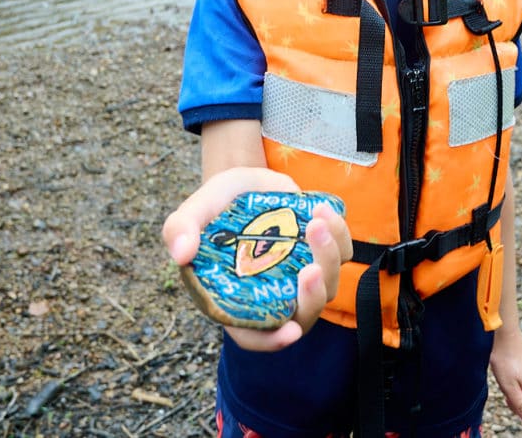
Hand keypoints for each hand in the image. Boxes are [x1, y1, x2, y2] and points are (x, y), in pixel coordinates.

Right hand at [162, 167, 351, 350]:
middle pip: (302, 314)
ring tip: (316, 221)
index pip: (256, 336)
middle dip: (311, 296)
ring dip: (328, 257)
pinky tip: (323, 210)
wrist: (247, 181)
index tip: (290, 331)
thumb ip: (180, 228)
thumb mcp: (194, 211)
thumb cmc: (216, 205)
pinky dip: (338, 234)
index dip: (272, 341)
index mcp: (239, 298)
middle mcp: (274, 294)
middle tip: (309, 269)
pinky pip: (341, 252)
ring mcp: (300, 274)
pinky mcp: (320, 251)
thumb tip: (180, 254)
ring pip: (327, 284)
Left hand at [490, 324, 521, 427]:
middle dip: (514, 394)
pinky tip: (508, 364)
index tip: (505, 390)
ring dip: (514, 384)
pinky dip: (515, 374)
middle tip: (504, 380)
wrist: (504, 333)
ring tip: (505, 371)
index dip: (513, 404)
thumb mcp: (509, 387)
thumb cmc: (504, 360)